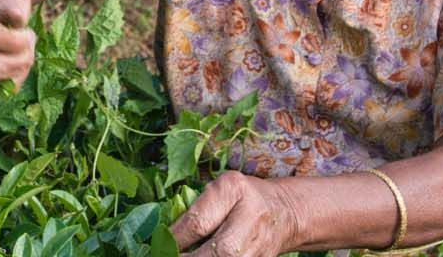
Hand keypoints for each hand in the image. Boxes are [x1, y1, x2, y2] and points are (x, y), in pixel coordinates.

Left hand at [171, 171, 303, 256]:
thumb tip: (163, 237)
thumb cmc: (244, 197)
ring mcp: (260, 245)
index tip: (157, 246)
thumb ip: (196, 210)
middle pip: (217, 252)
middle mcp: (250, 218)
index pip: (197, 223)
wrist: (285, 212)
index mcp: (233, 190)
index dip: (173, 241)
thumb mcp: (220, 190)